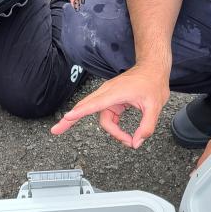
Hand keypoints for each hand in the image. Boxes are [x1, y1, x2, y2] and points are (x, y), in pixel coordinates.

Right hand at [50, 65, 170, 148]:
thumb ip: (146, 127)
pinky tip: (122, 134)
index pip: (94, 104)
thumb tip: (136, 143)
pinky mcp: (111, 99)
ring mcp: (108, 96)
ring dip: (112, 131)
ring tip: (128, 141)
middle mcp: (108, 93)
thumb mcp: (155, 107)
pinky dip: (113, 127)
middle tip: (55, 130)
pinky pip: (106, 116)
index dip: (80, 112)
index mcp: (115, 92)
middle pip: (86, 108)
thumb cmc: (153, 82)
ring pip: (102, 117)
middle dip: (71, 120)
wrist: (153, 68)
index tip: (67, 117)